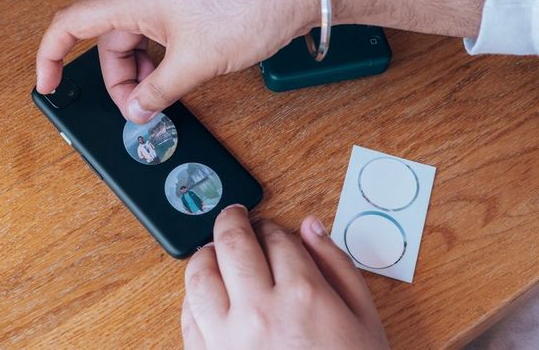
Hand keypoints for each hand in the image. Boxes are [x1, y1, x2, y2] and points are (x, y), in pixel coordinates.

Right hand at [36, 0, 317, 122]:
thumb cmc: (249, 4)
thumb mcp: (195, 61)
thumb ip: (159, 90)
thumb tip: (138, 108)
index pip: (71, 23)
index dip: (51, 55)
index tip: (48, 84)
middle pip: (110, 38)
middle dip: (117, 78)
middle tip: (137, 109)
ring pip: (138, 37)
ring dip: (142, 70)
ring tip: (161, 97)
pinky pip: (162, 31)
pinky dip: (162, 57)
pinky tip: (179, 77)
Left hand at [181, 205, 388, 348]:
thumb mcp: (364, 321)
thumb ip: (337, 266)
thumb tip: (311, 227)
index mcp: (303, 296)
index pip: (277, 239)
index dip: (273, 227)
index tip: (272, 229)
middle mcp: (259, 311)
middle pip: (232, 243)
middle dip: (232, 220)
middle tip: (234, 215)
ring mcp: (227, 337)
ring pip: (199, 274)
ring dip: (204, 253)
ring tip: (214, 249)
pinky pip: (187, 315)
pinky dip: (192, 296)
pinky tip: (207, 292)